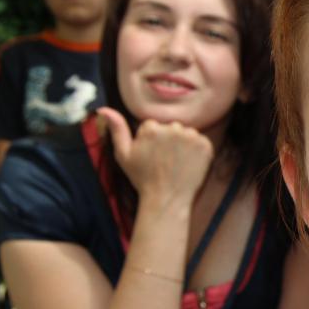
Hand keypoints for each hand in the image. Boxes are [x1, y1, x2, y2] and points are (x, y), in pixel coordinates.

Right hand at [98, 107, 213, 202]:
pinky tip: (189, 165)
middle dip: (169, 140)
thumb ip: (116, 129)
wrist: (166, 199)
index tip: (152, 157)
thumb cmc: (142, 179)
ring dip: (184, 144)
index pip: (154, 126)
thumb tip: (103, 109)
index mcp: (151, 128)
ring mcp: (191, 137)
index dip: (153, 142)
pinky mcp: (205, 146)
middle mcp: (172, 128)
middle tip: (165, 162)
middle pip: (172, 127)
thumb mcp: (123, 155)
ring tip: (177, 164)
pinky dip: (197, 151)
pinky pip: (201, 141)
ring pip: (187, 133)